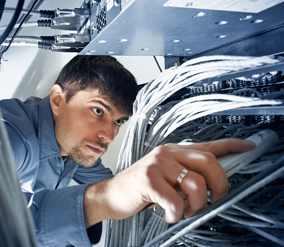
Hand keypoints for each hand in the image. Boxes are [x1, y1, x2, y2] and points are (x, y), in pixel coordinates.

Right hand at [84, 138, 254, 226]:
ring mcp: (158, 164)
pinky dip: (176, 214)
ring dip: (196, 205)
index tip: (247, 146)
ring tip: (184, 210)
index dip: (230, 145)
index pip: (207, 145)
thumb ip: (186, 176)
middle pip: (209, 162)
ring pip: (196, 184)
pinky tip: (168, 215)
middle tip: (213, 199)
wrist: (113, 193)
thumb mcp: (167, 177)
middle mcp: (167, 153)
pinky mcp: (149, 179)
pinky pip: (176, 201)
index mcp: (174, 151)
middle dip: (219, 186)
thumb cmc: (142, 188)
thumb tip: (209, 185)